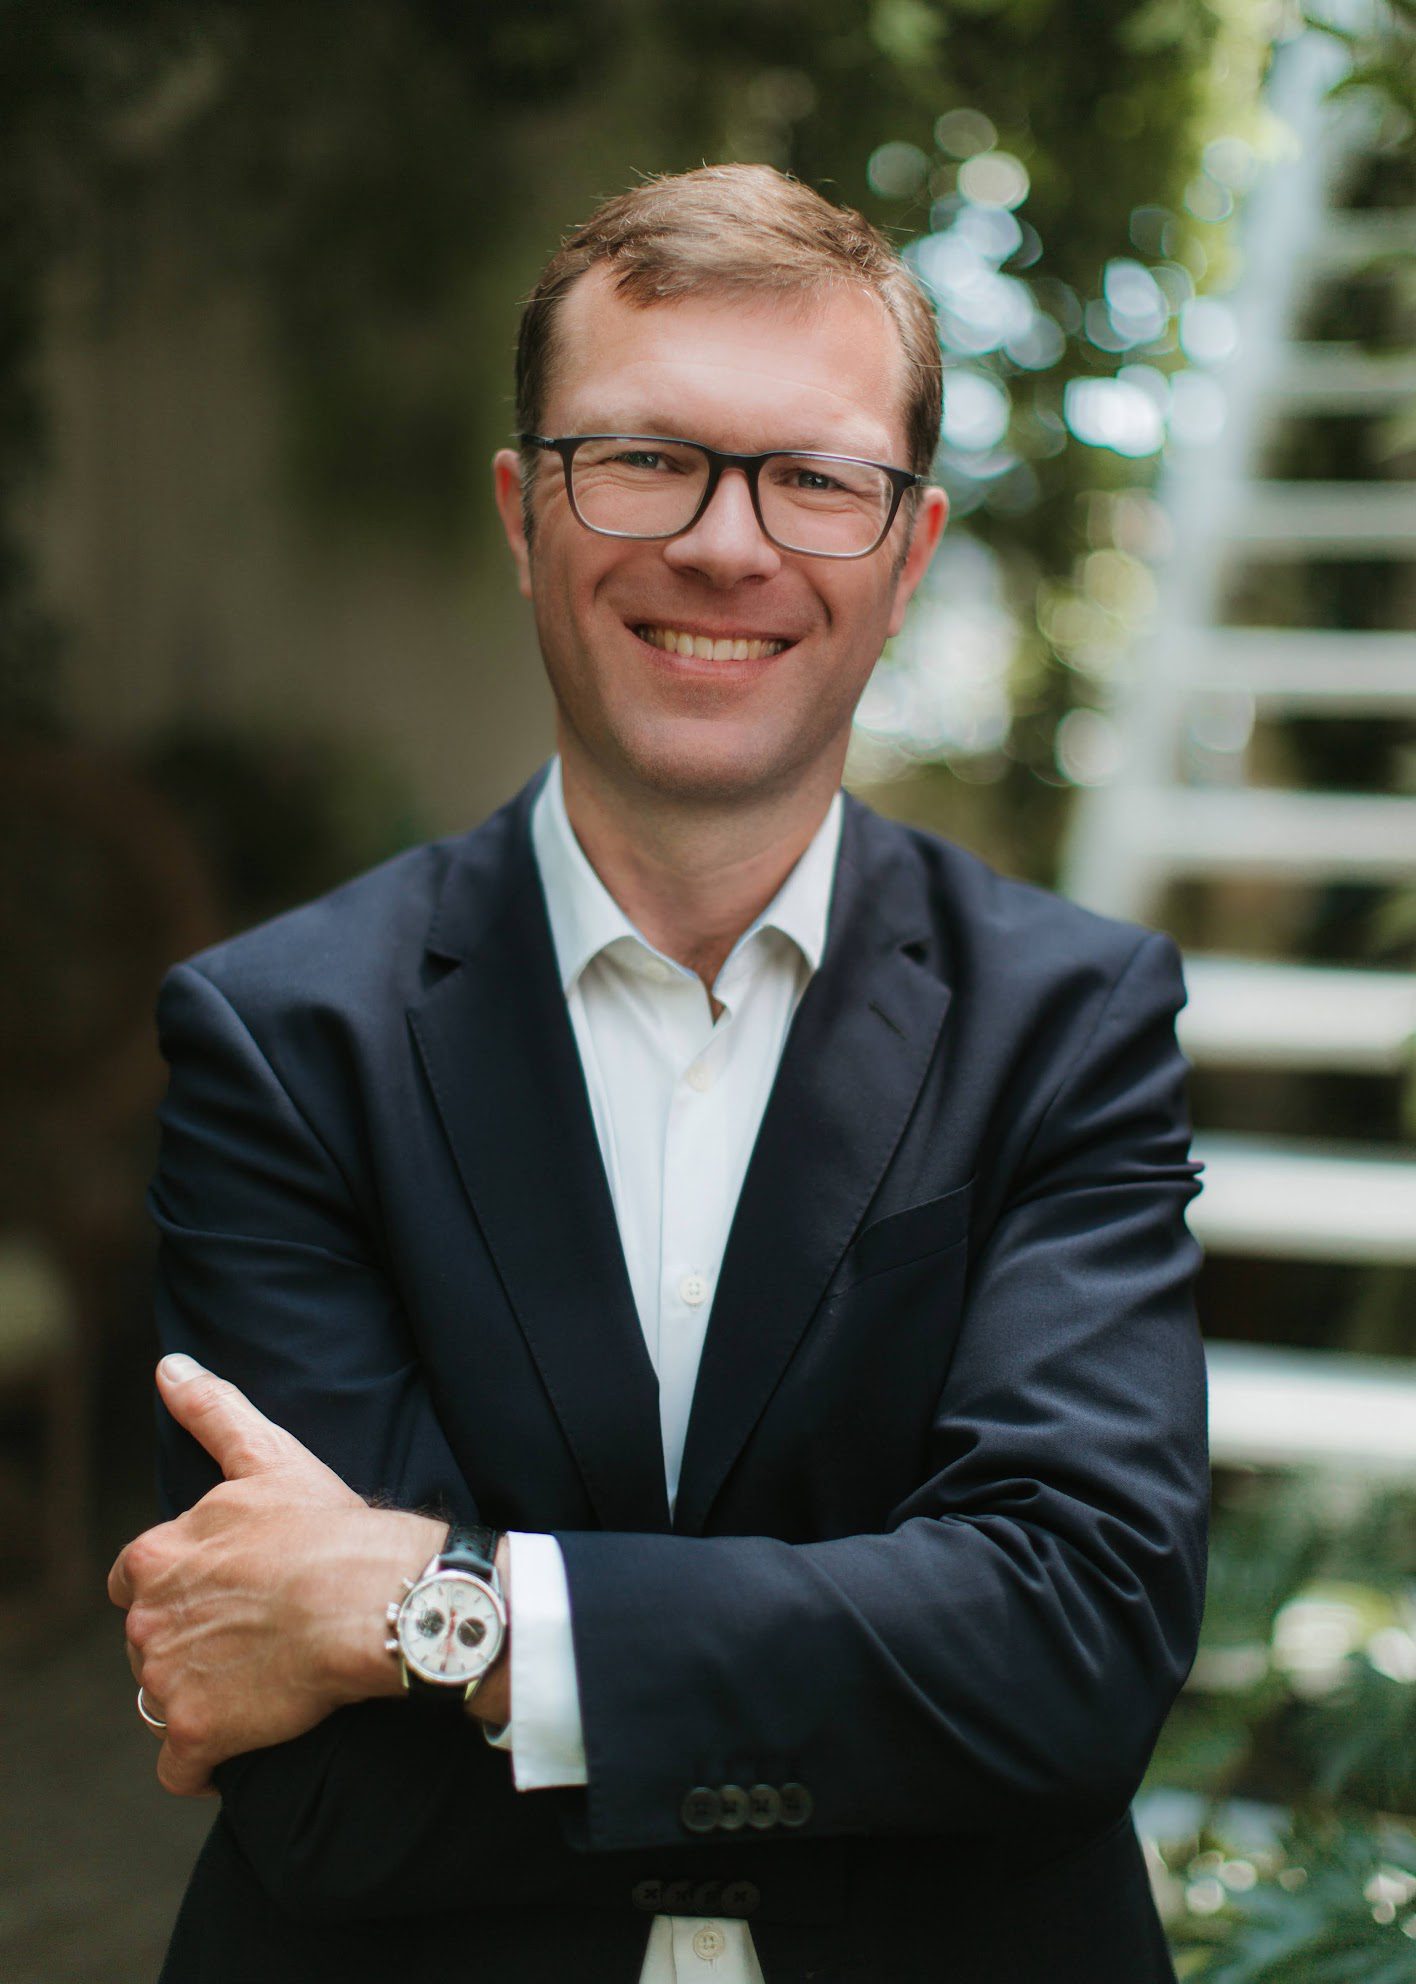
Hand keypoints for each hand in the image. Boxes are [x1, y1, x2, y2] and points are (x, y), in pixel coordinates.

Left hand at [108, 1354, 445, 1795]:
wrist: (374, 1601)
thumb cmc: (328, 1526)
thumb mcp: (268, 1456)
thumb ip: (213, 1412)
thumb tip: (168, 1368)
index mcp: (157, 1554)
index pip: (138, 1580)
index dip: (183, 1586)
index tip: (230, 1591)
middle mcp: (147, 1620)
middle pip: (151, 1642)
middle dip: (193, 1641)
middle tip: (257, 1634)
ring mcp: (167, 1681)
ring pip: (164, 1700)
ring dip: (202, 1696)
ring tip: (263, 1680)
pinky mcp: (196, 1735)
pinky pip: (181, 1767)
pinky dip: (205, 1761)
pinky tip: (246, 1739)